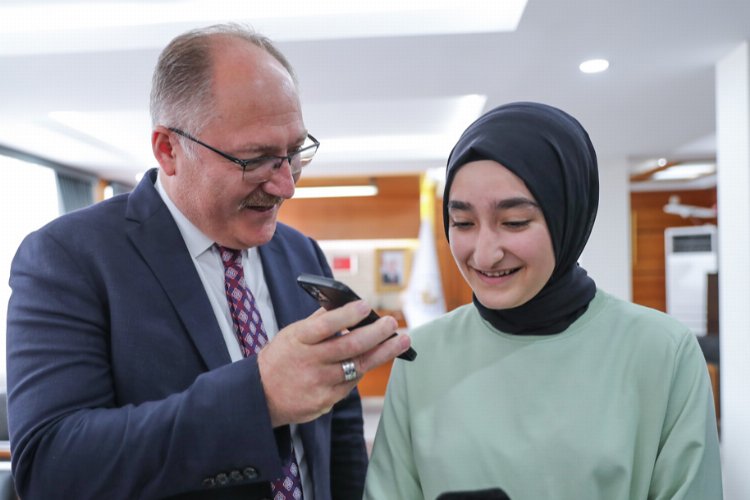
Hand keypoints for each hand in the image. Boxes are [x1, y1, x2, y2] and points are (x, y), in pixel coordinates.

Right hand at [257, 300, 410, 426]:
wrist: (260, 397)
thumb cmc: (280, 358)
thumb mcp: (291, 335)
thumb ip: (317, 322)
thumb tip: (344, 304)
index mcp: (298, 340)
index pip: (325, 325)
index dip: (346, 315)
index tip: (366, 305)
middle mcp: (308, 362)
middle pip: (349, 347)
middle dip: (376, 334)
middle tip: (393, 324)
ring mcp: (317, 384)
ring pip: (357, 366)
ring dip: (383, 353)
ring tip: (401, 341)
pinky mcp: (324, 402)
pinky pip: (350, 384)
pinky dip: (363, 369)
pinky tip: (376, 359)